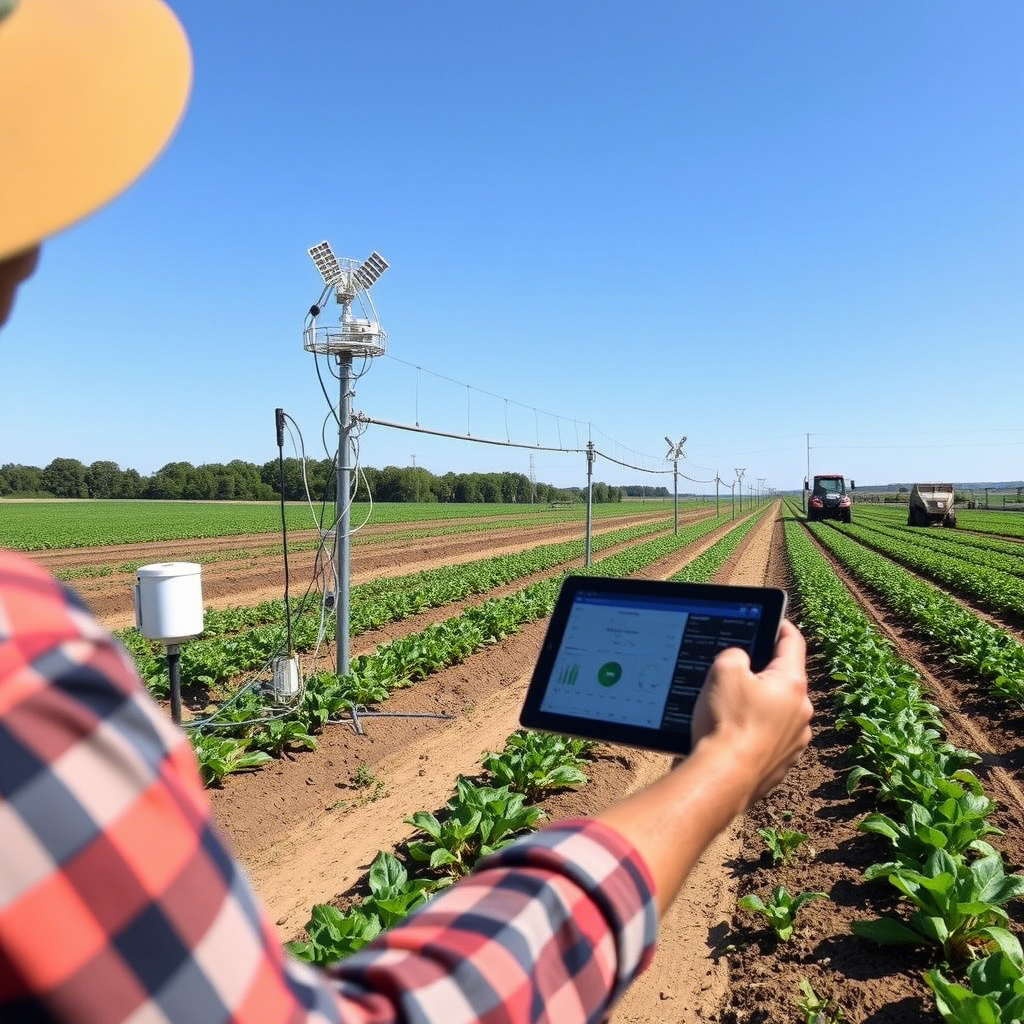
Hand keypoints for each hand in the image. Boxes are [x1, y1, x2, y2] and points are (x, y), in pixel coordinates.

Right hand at [690, 619, 812, 806]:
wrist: (723, 779)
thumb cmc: (726, 723)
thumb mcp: (723, 670)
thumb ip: (735, 654)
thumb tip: (740, 660)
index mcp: (792, 684)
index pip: (793, 643)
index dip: (780, 626)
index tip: (773, 620)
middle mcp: (801, 712)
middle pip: (784, 680)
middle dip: (763, 673)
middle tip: (736, 670)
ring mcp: (795, 741)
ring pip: (777, 711)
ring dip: (759, 706)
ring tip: (729, 709)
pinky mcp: (782, 764)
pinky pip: (770, 738)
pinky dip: (754, 733)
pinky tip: (732, 736)